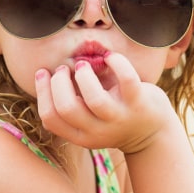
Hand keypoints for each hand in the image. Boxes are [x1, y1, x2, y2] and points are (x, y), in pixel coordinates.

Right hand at [34, 52, 177, 152]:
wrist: (151, 133)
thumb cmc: (112, 119)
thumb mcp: (88, 121)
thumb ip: (71, 106)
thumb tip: (48, 75)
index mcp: (81, 135)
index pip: (50, 118)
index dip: (42, 92)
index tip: (44, 72)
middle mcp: (98, 131)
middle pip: (67, 108)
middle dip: (59, 82)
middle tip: (63, 69)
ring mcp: (119, 118)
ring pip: (94, 98)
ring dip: (84, 75)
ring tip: (83, 65)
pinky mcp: (139, 103)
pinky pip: (127, 79)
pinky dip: (116, 62)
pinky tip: (110, 57)